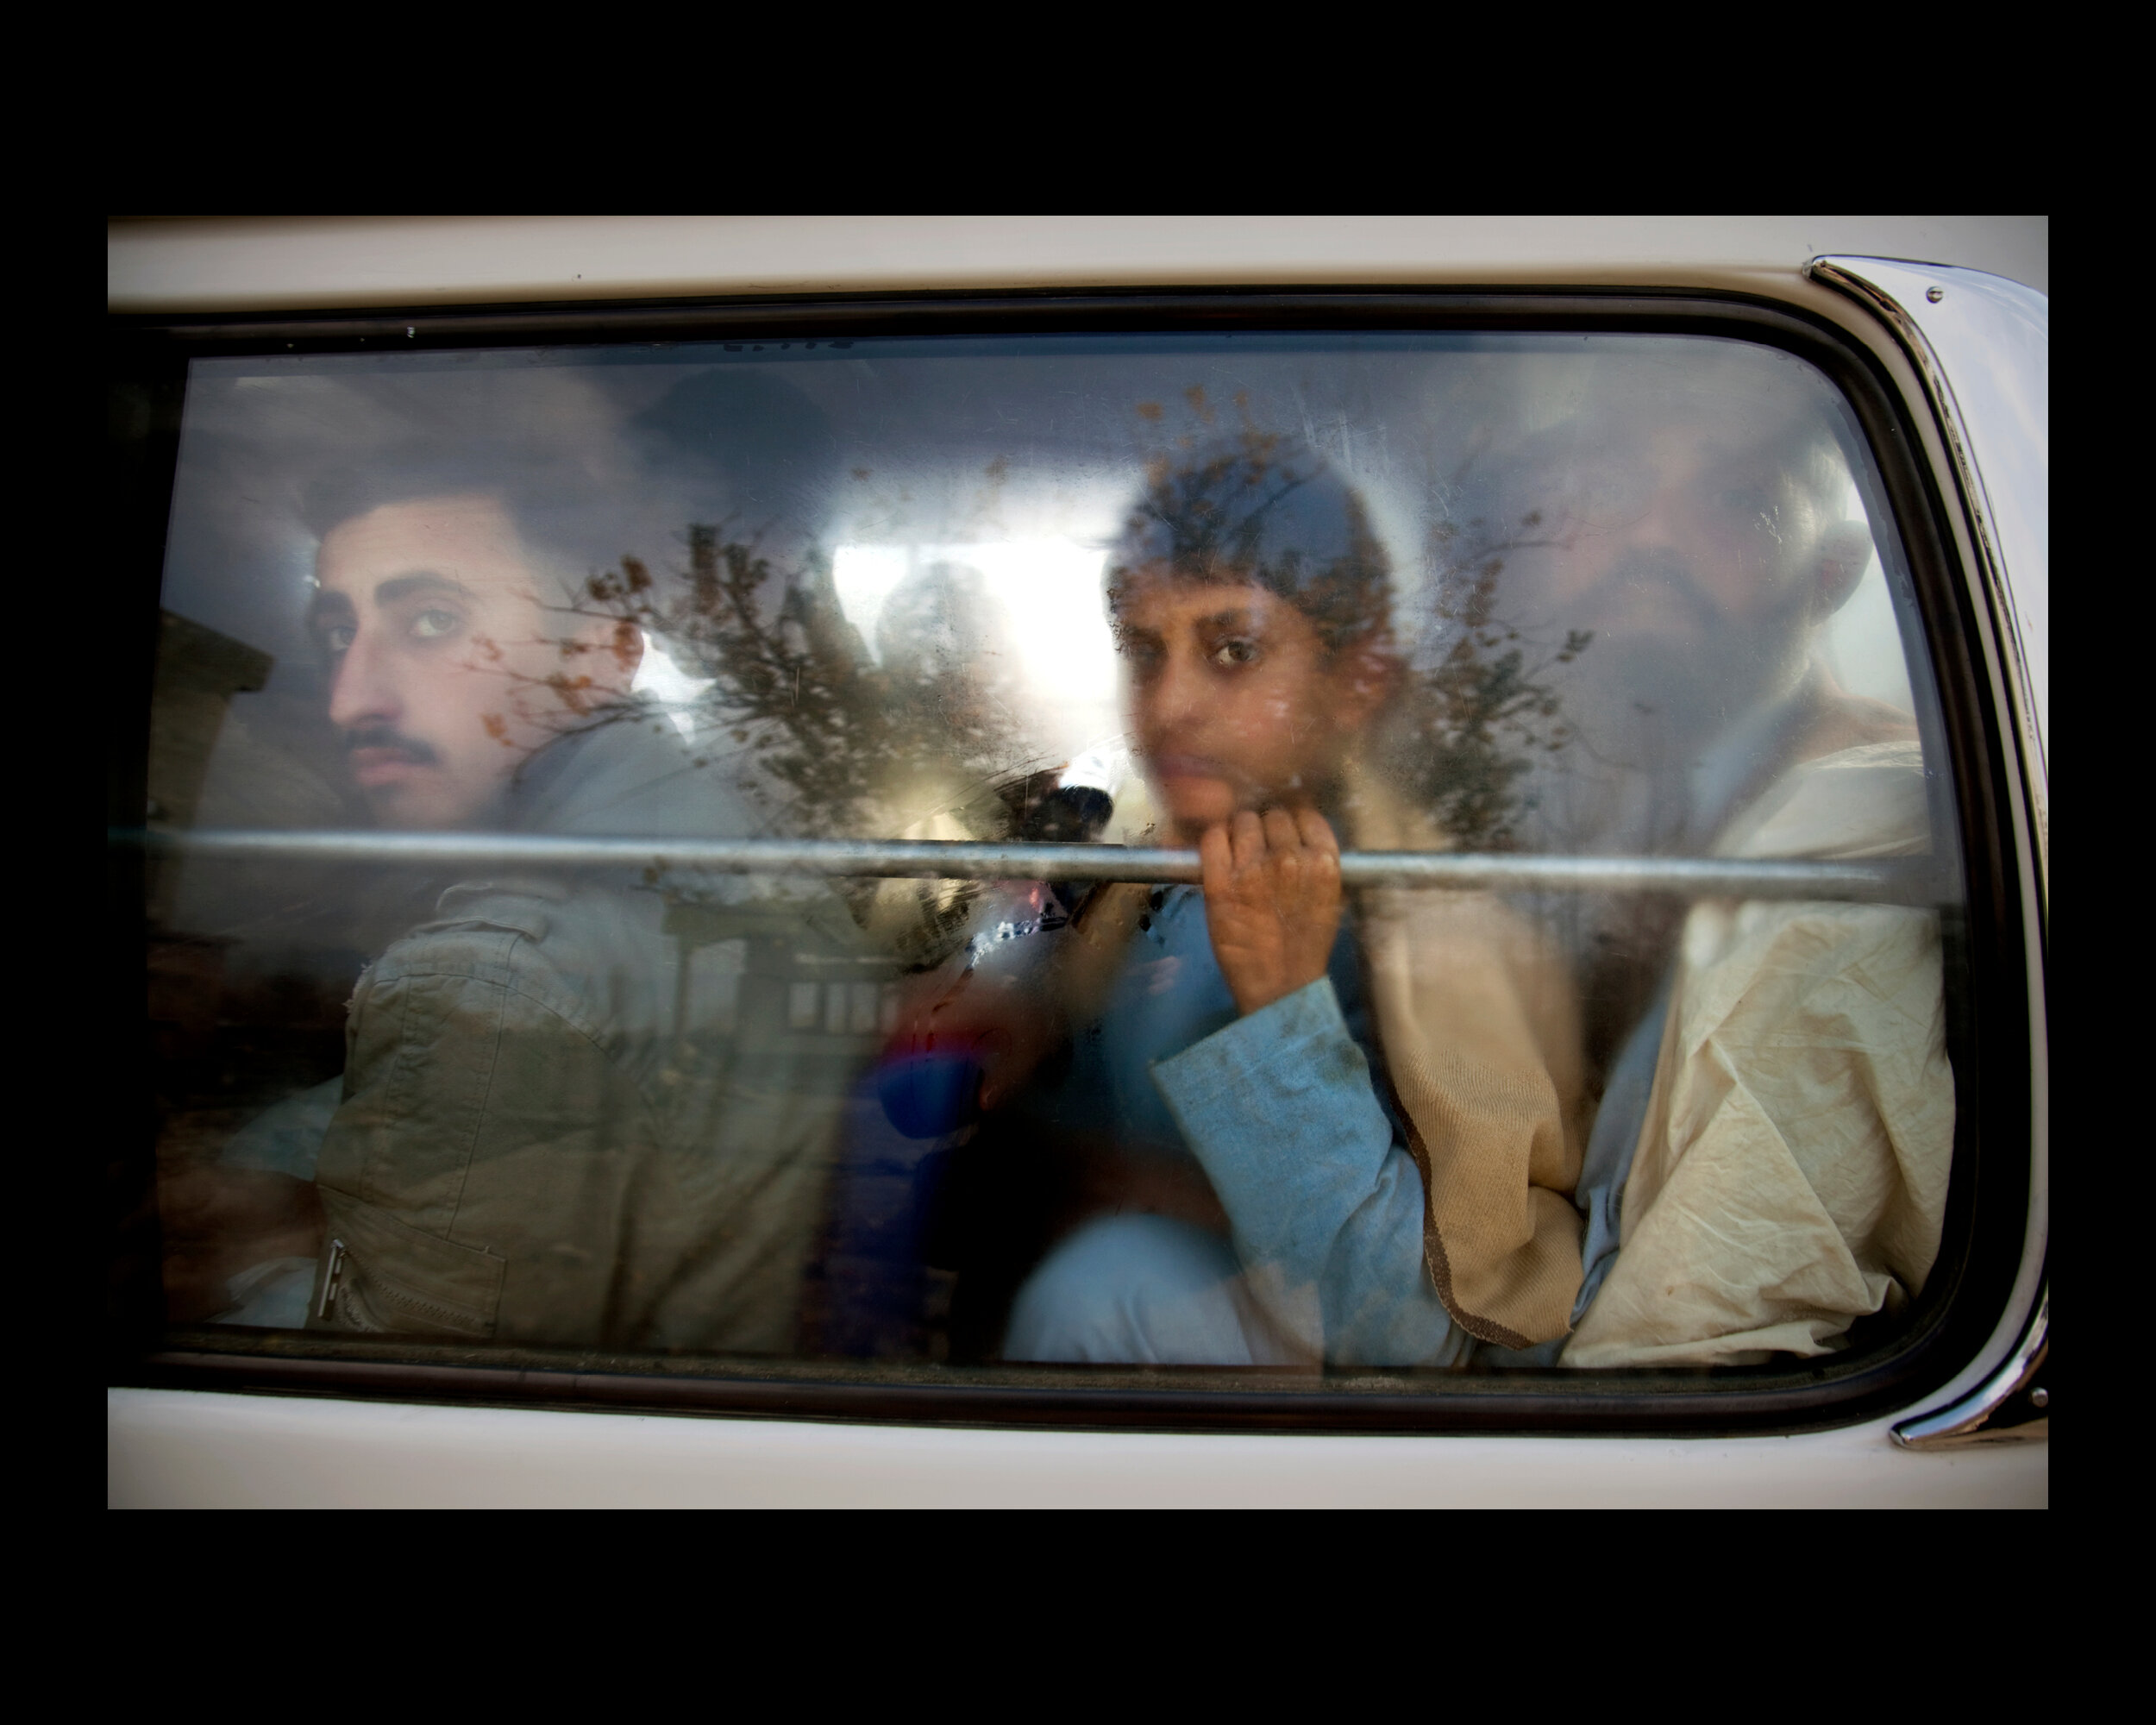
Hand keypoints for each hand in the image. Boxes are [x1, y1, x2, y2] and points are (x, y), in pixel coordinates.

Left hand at [1199, 807, 1342, 1016]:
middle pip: (1272, 815)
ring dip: (1241, 829)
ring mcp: (1252, 870)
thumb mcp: (1330, 897)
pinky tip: (1219, 848)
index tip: (1286, 832)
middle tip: (1261, 846)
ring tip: (1240, 849)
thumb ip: (1317, 861)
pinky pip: (1212, 838)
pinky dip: (1215, 837)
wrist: (1281, 987)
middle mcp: (1289, 859)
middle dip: (1267, 827)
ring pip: (1242, 820)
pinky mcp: (1219, 884)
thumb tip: (1300, 830)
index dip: (1293, 821)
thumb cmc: (1307, 946)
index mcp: (1321, 861)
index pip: (1304, 815)